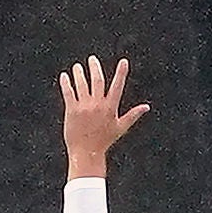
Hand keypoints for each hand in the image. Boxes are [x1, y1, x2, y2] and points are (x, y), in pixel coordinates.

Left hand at [60, 56, 149, 178]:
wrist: (86, 153)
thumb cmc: (104, 141)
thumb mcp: (121, 128)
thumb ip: (133, 115)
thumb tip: (147, 107)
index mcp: (110, 107)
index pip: (117, 86)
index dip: (121, 73)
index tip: (124, 61)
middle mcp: (97, 105)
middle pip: (97, 80)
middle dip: (95, 67)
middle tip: (92, 59)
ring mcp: (84, 107)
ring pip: (81, 84)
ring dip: (79, 73)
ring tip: (77, 67)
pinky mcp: (72, 110)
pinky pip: (68, 92)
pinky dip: (66, 83)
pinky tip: (64, 76)